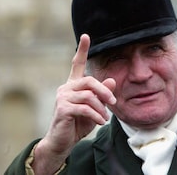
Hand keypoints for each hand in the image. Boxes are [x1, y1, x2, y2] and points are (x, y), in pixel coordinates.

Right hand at [32, 34, 115, 173]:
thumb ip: (101, 94)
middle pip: (90, 80)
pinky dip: (96, 115)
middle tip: (114, 103)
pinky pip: (85, 108)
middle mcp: (66, 87)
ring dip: (101, 108)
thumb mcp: (94, 108)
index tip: (86, 35)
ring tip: (105, 118)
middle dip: (104, 91)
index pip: (77, 64)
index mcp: (73, 85)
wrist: (63, 141)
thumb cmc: (78, 123)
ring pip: (89, 95)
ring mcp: (63, 97)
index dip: (82, 50)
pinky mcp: (63, 109)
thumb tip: (111, 80)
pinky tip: (100, 122)